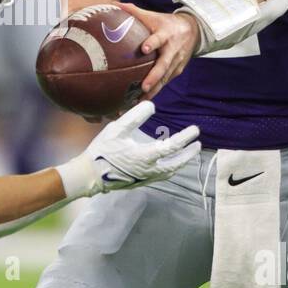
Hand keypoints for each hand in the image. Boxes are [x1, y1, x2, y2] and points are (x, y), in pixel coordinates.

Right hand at [57, 101, 199, 197]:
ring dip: (181, 162)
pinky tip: (169, 164)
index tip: (195, 130)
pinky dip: (170, 169)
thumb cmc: (102, 150)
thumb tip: (151, 105)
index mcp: (145, 156)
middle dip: (189, 154)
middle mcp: (149, 170)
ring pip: (170, 172)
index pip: (173, 147)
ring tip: (187, 155)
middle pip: (176, 163)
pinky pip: (161, 176)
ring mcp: (145, 178)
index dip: (185, 138)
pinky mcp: (139, 182)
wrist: (89, 175)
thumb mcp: (116, 129)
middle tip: (198, 145)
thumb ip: (135, 116)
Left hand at [118, 2, 199, 97]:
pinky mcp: (176, 71)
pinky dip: (154, 92)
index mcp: (165, 34)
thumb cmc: (166, 23)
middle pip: (164, 65)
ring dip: (153, 90)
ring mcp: (176, 62)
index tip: (144, 48)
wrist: (192, 30)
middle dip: (154, 77)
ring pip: (164, 79)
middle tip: (144, 86)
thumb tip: (113, 4)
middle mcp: (172, 50)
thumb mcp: (153, 15)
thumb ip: (133, 11)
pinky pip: (164, 83)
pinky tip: (141, 101)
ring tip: (139, 101)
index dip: (152, 43)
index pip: (158, 39)